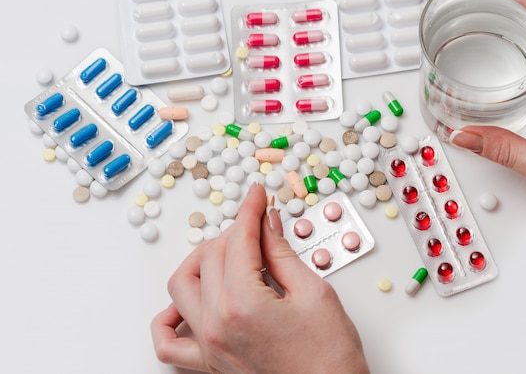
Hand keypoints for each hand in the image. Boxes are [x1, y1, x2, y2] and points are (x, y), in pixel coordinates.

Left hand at [151, 183, 369, 372]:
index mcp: (242, 304)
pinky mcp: (211, 362)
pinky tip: (185, 302)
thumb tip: (267, 223)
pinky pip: (168, 342)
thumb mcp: (313, 292)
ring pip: (182, 286)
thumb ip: (281, 253)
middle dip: (235, 231)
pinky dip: (168, 317)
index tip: (257, 196)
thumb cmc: (329, 357)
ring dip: (202, 260)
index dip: (250, 211)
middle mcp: (216, 325)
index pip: (239, 240)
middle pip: (211, 256)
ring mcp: (210, 346)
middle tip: (259, 223)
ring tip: (229, 252)